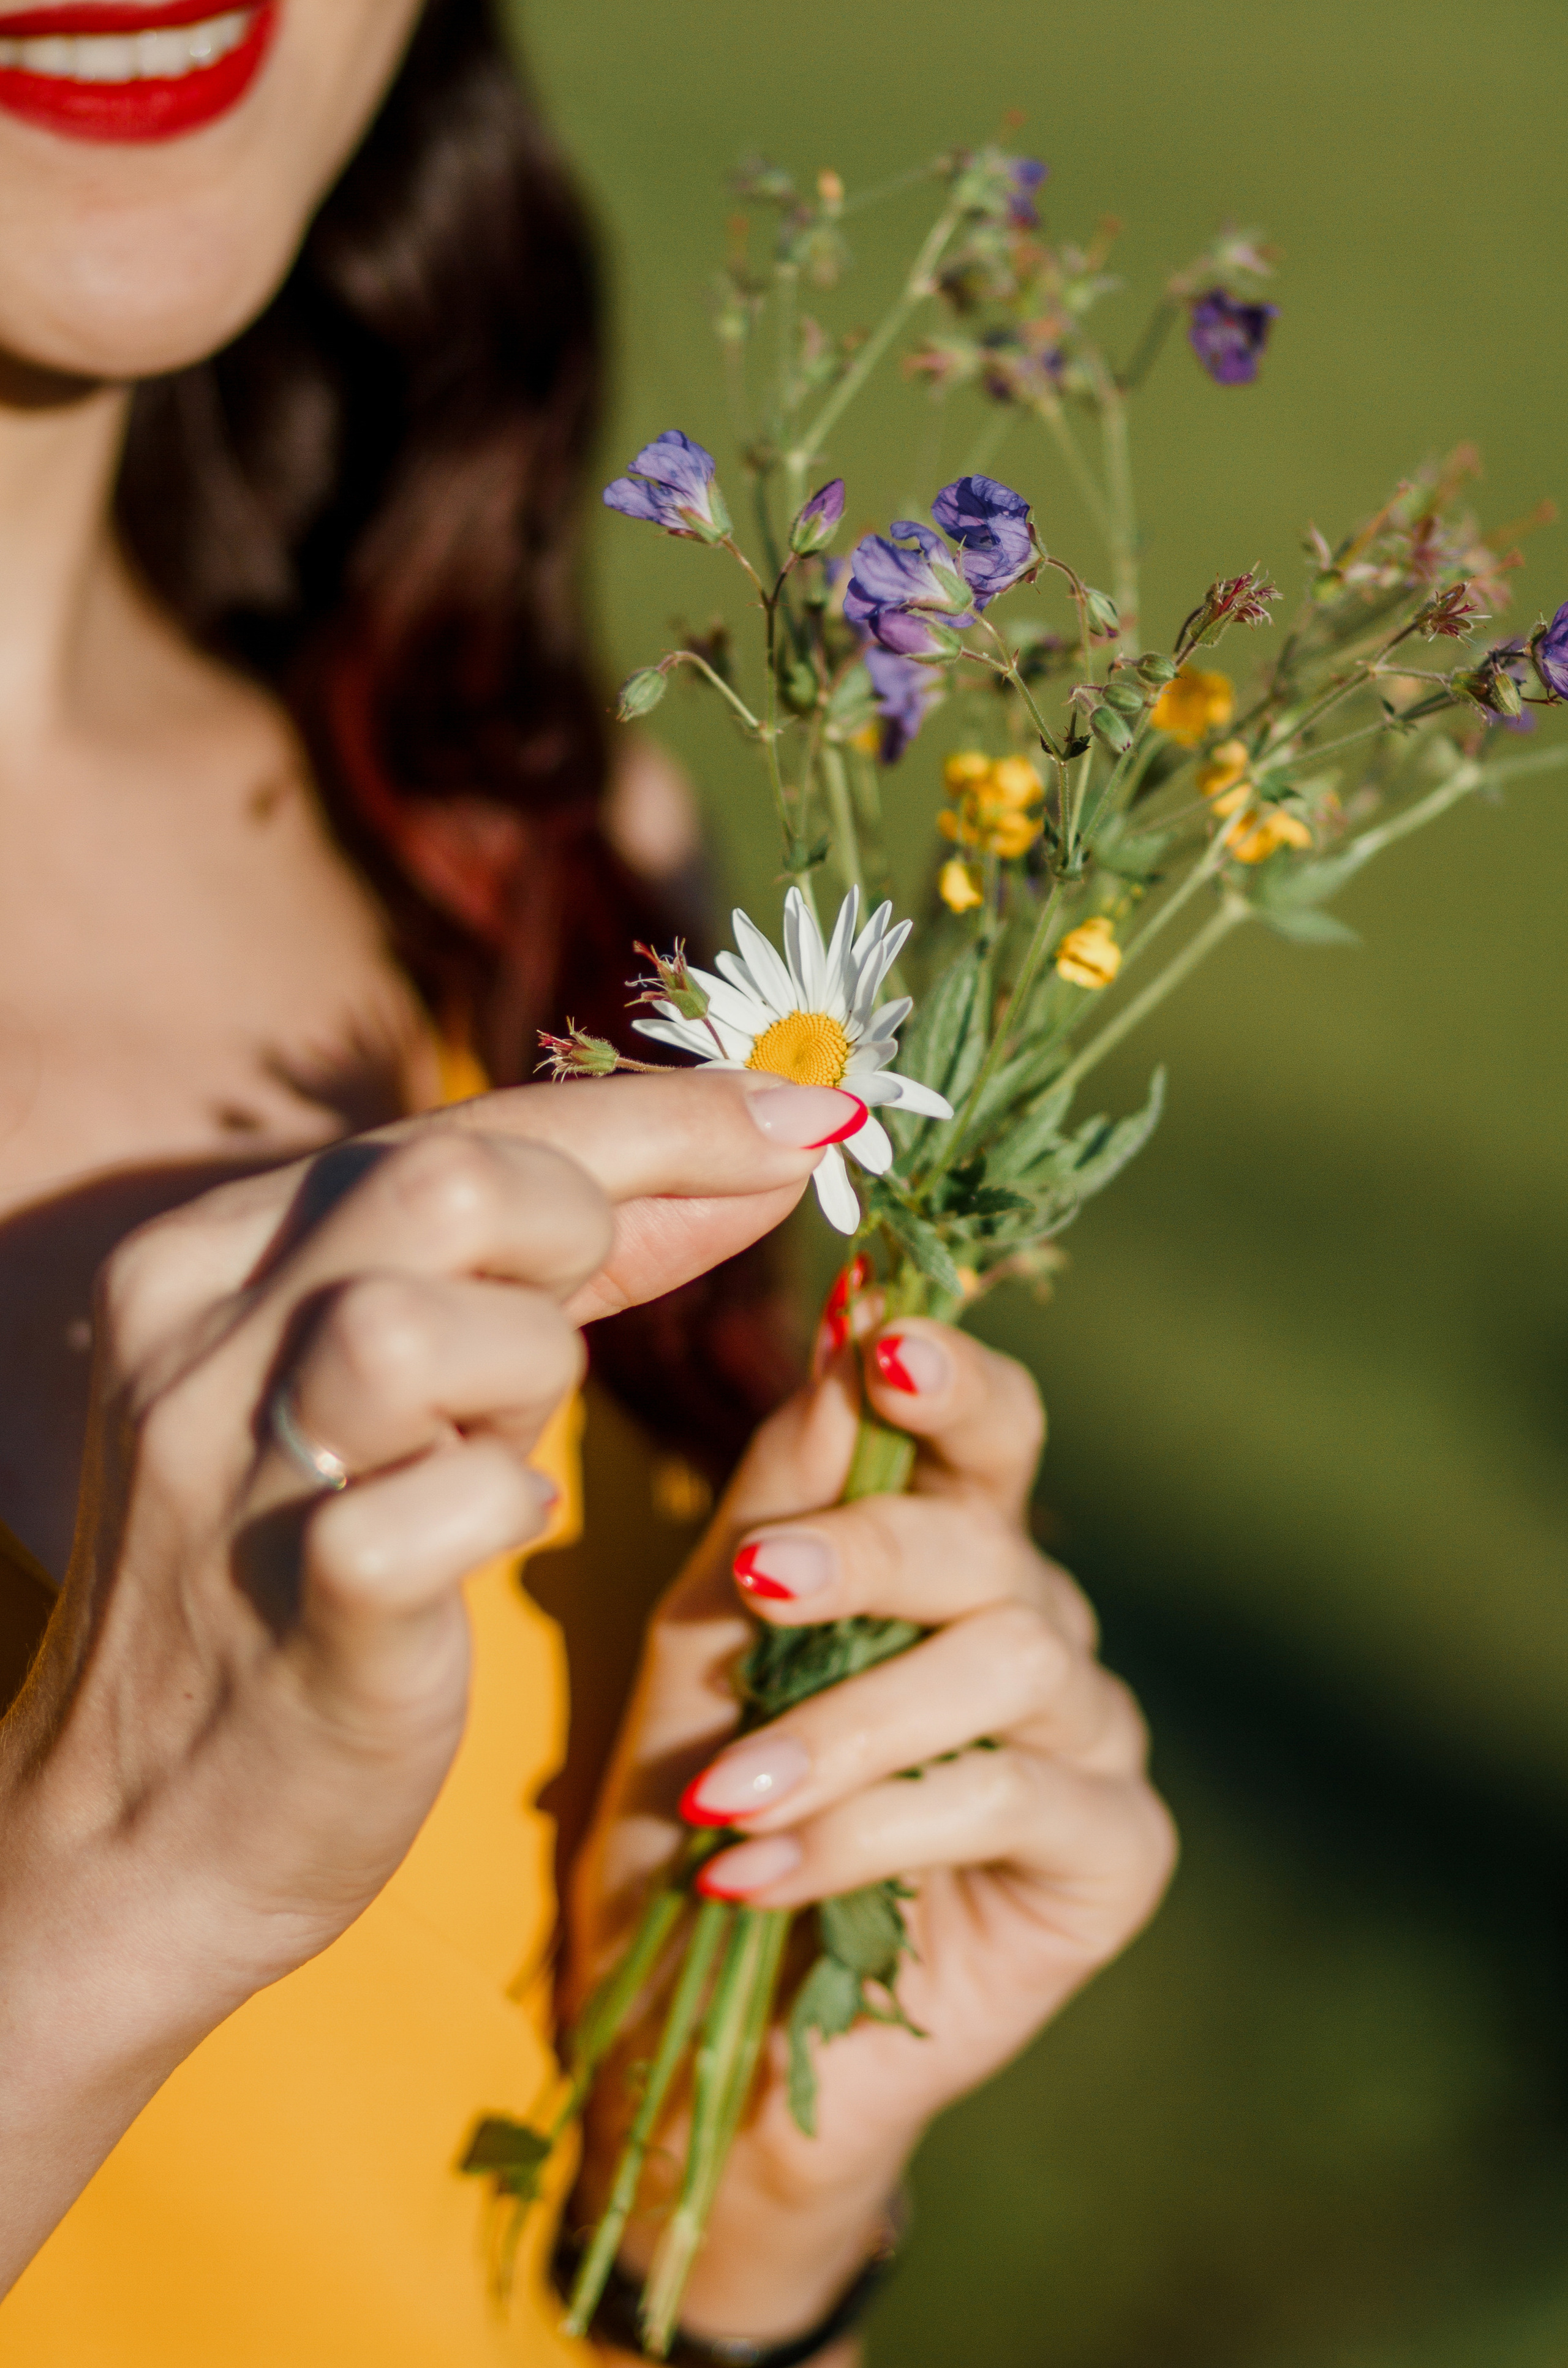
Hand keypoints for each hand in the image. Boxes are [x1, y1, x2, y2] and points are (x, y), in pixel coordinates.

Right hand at [0, 1068, 856, 2291]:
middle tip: (584, 1329)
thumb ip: (553, 1263)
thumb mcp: (402, 1387)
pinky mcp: (304, 1602)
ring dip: (530, 1373)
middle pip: (451, 1181)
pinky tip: (488, 1534)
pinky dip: (505, 1506)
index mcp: (213, 1256)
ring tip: (498, 1446)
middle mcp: (197, 1334)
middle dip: (583, 1235)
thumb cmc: (305, 1580)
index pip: (459, 1123)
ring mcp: (235, 1468)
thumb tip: (751, 1149)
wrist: (147, 1831)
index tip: (814, 1117)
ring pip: (433, 1316)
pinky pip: (454, 1496)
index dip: (663, 1117)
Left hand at [570, 1313, 1175, 2344]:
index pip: (992, 1433)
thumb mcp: (711, 1632)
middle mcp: (1040, 1626)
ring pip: (1007, 1661)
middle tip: (755, 1587)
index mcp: (953, 1553)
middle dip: (866, 1553)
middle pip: (991, 1540)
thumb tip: (848, 1321)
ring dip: (846, 1726)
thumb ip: (783, 1490)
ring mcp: (1092, 1737)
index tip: (891, 1348)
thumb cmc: (699, 1804)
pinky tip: (762, 1874)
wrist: (696, 2026)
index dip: (956, 1382)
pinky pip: (1010, 1797)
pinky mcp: (1116, 1853)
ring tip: (726, 1797)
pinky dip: (871, 1828)